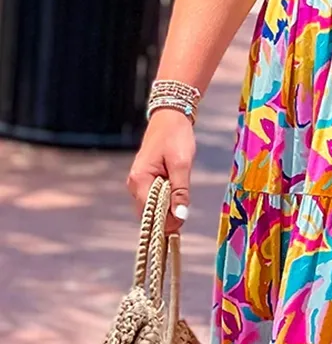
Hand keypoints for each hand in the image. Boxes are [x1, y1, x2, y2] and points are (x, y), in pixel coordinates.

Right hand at [126, 109, 195, 234]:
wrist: (170, 117)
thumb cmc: (175, 137)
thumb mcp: (182, 164)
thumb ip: (180, 191)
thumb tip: (180, 216)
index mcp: (140, 180)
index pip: (149, 213)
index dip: (165, 222)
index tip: (181, 226)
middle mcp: (135, 184)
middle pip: (148, 213)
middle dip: (166, 218)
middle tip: (184, 213)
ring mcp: (138, 182)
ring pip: (152, 207)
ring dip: (166, 210)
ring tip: (182, 203)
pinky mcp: (145, 180)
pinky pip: (154, 199)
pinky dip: (165, 202)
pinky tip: (177, 197)